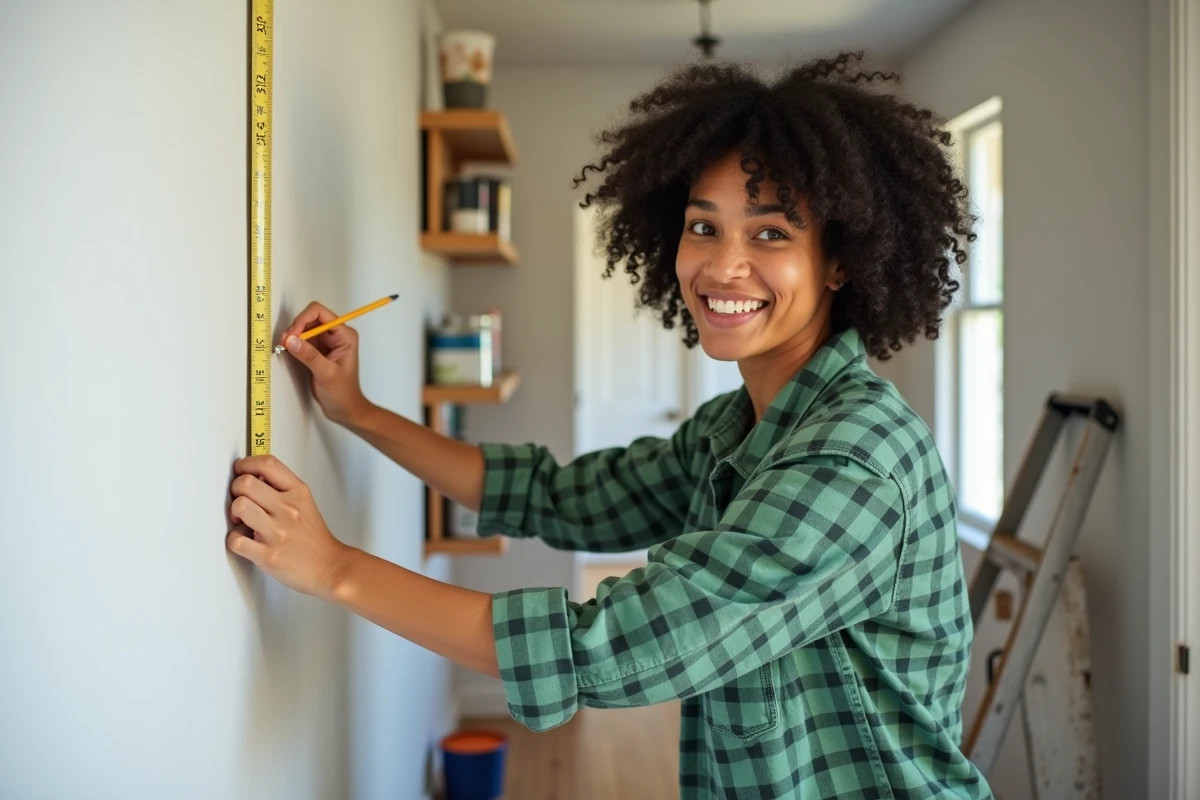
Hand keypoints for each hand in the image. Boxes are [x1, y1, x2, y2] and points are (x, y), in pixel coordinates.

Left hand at [225, 455, 355, 599]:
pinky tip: (244, 540)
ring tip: (241, 519)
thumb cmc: (314, 538)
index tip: (240, 469)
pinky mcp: (267, 555)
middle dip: (235, 489)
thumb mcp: (305, 503)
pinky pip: (236, 540)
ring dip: (234, 513)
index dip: (246, 463)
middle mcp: (288, 510)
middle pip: (245, 483)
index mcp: (298, 493)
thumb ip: (282, 488)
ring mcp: (277, 533)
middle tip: (240, 498)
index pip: (268, 464)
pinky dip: (234, 539)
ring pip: (239, 506)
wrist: (329, 567)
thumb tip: (255, 475)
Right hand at [282, 301, 371, 425]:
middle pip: (310, 318)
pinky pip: (302, 340)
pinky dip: (293, 343)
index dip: (303, 320)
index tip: (292, 335)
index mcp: (344, 335)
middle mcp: (336, 335)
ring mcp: (325, 342)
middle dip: (296, 327)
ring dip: (292, 335)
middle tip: (285, 342)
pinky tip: (288, 350)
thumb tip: (291, 339)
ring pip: (304, 328)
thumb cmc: (343, 393)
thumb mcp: (326, 374)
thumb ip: (309, 355)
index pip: (320, 313)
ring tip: (284, 347)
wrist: (345, 409)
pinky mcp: (317, 351)